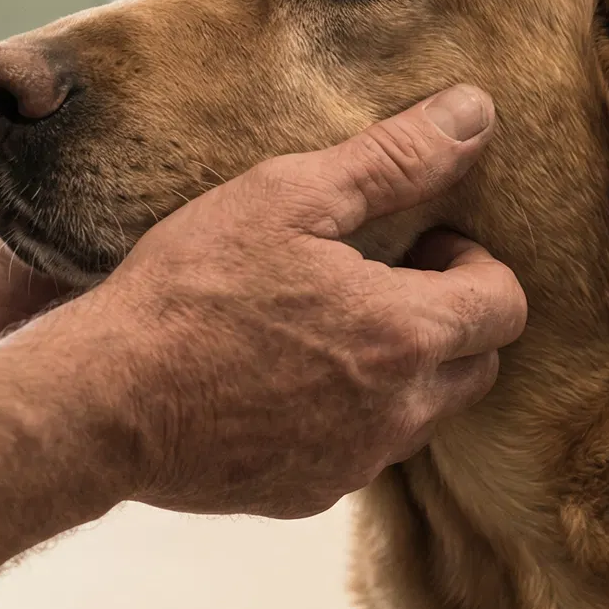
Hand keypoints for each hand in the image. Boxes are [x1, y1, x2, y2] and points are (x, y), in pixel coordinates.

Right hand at [66, 85, 527, 518]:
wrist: (103, 403)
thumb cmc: (192, 287)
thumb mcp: (290, 195)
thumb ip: (395, 158)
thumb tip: (476, 113)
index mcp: (406, 335)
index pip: (506, 306)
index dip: (473, 265)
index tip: (419, 244)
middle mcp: (398, 414)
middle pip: (477, 366)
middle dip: (447, 319)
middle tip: (375, 279)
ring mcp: (353, 463)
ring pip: (419, 414)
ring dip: (398, 369)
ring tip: (325, 324)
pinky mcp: (307, 495)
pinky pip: (358, 451)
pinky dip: (345, 415)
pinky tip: (281, 377)